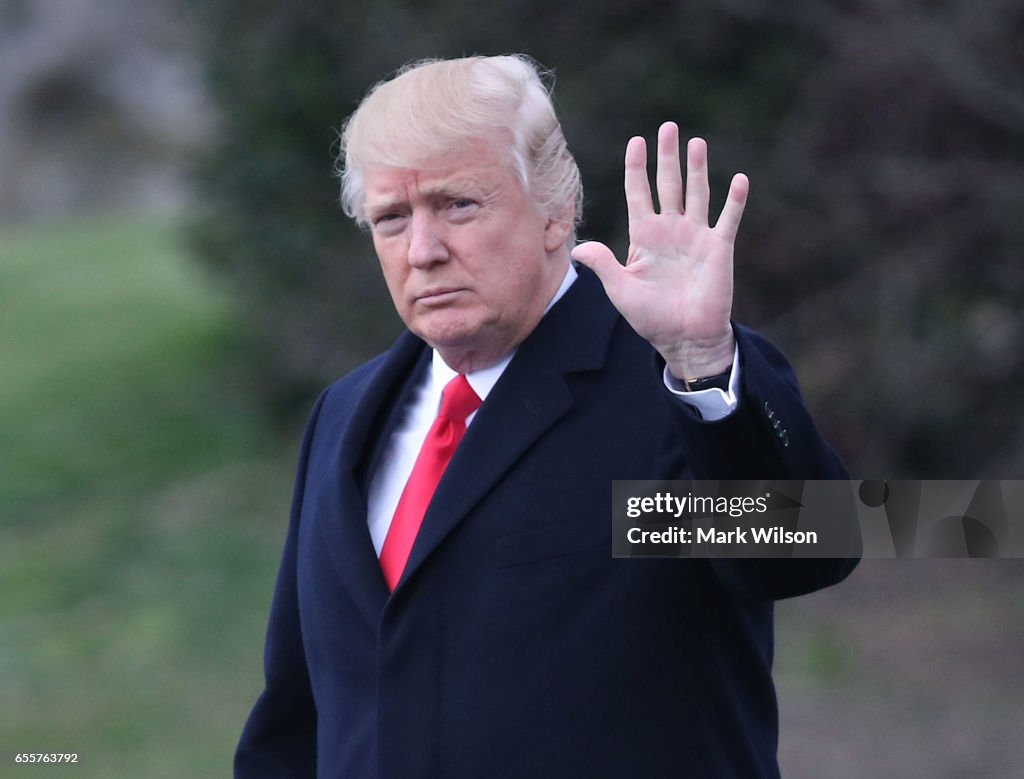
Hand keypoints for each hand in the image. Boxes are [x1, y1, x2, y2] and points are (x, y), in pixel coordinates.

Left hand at [571, 122, 747, 379]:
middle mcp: (670, 231)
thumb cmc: (651, 318)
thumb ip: (604, 265)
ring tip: (696, 142)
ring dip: (697, 169)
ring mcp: (696, 237)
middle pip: (668, 185)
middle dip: (667, 157)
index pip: (638, 194)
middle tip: (668, 128)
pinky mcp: (718, 249)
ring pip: (696, 194)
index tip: (635, 141)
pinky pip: (728, 219)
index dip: (636, 168)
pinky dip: (734, 201)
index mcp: (644, 237)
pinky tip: (739, 179)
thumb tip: (579, 248)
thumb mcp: (621, 291)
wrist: (684, 339)